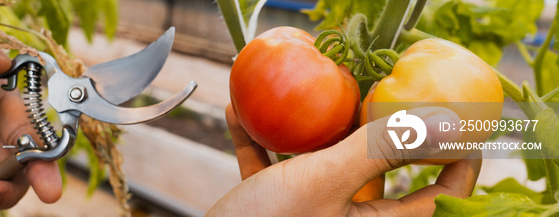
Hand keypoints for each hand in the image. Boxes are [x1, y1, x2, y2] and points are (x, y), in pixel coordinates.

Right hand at [206, 104, 480, 215]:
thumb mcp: (324, 182)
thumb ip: (379, 149)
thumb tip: (442, 122)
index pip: (442, 195)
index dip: (459, 157)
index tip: (457, 116)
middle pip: (381, 170)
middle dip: (374, 127)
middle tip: (371, 88)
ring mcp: (310, 214)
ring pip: (324, 165)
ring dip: (308, 130)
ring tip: (301, 95)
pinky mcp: (273, 210)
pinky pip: (273, 170)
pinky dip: (259, 144)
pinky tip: (237, 114)